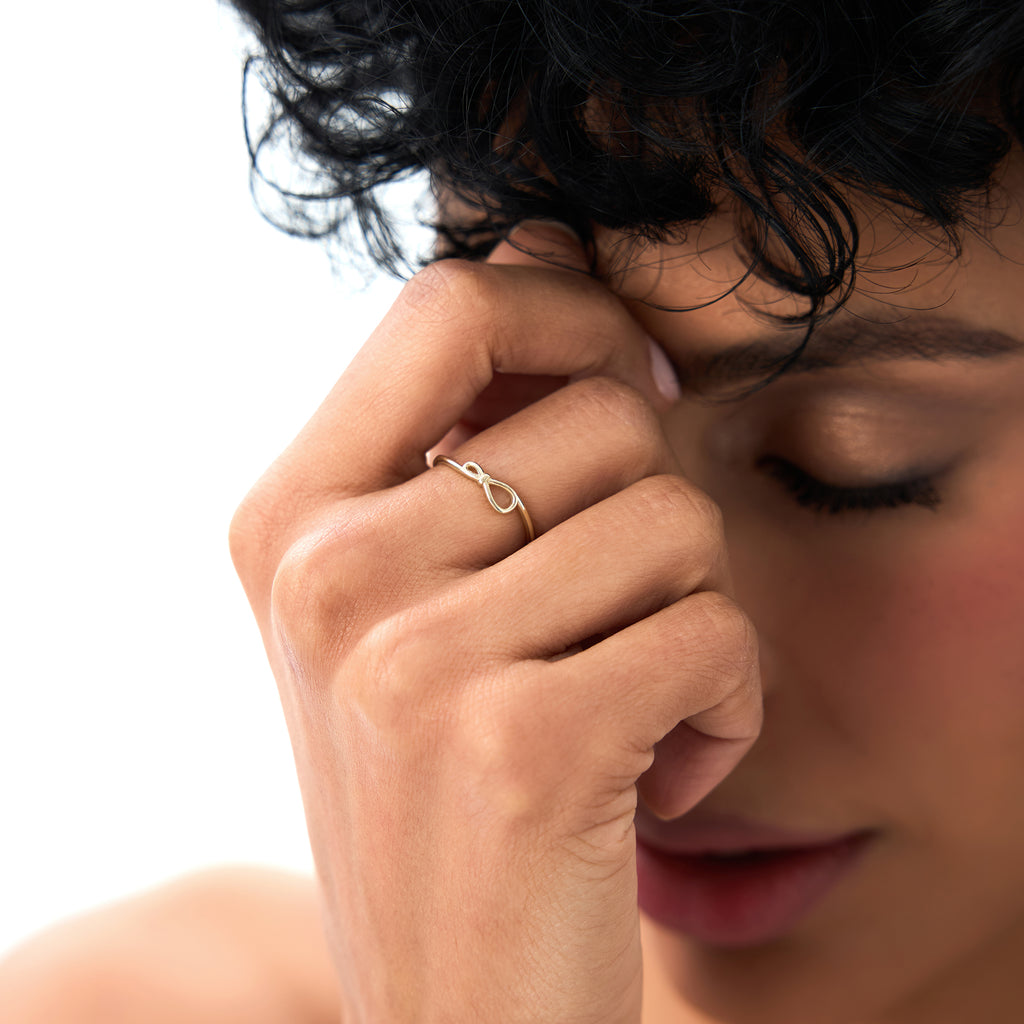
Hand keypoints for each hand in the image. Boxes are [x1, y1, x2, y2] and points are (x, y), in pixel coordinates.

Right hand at [230, 223, 761, 1023]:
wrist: (452, 1006)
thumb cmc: (447, 791)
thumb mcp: (413, 607)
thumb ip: (468, 429)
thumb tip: (542, 242)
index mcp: (290, 520)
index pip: (451, 304)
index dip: (570, 313)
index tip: (625, 384)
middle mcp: (327, 573)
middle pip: (605, 415)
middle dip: (652, 516)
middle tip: (608, 618)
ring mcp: (410, 659)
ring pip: (677, 520)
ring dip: (691, 616)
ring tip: (622, 705)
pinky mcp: (518, 744)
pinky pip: (714, 634)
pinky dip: (724, 707)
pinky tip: (654, 771)